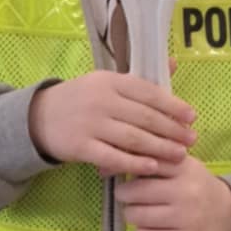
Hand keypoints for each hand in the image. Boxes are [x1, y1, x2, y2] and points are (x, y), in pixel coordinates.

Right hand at [29, 72, 195, 176]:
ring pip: (133, 138)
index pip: (148, 92)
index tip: (192, 117)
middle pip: (144, 117)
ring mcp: (90, 124)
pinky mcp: (81, 146)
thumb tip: (175, 63)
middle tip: (191, 140)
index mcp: (110, 81)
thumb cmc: (80, 99)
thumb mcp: (106, 82)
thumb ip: (140, 79)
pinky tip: (152, 167)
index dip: (173, 105)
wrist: (38, 117)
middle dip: (172, 130)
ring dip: (160, 148)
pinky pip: (113, 157)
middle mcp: (101, 100)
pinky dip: (134, 163)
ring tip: (179, 155)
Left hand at [116, 155, 230, 230]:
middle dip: (125, 195)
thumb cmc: (197, 186)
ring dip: (132, 215)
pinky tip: (150, 230)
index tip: (118, 175)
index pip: (142, 163)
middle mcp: (185, 191)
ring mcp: (186, 217)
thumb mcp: (182, 165)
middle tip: (131, 197)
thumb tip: (106, 166)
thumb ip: (152, 160)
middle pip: (133, 192)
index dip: (123, 170)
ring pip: (136, 216)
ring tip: (141, 213)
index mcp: (183, 167)